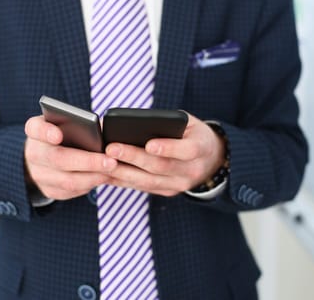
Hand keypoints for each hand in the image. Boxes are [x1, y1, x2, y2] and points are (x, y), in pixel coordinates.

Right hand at [24, 115, 116, 199]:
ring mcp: (39, 175)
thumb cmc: (59, 133)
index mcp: (35, 130)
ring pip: (67, 180)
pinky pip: (71, 191)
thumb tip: (101, 128)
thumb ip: (74, 121)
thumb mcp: (61, 120)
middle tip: (111, 161)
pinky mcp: (49, 190)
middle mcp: (33, 153)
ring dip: (93, 176)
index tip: (58, 135)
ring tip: (113, 170)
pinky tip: (104, 177)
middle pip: (57, 159)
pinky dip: (89, 184)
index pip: (35, 129)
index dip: (45, 132)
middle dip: (87, 161)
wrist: (42, 157)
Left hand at [105, 113, 224, 196]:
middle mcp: (192, 170)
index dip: (168, 148)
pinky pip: (142, 187)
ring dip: (123, 172)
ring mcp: (179, 185)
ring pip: (148, 181)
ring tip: (103, 162)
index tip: (149, 144)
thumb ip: (169, 122)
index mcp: (201, 148)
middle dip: (134, 157)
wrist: (210, 160)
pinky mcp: (167, 191)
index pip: (187, 150)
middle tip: (111, 148)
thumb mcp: (189, 123)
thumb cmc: (192, 134)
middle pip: (161, 166)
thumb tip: (134, 123)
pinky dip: (123, 181)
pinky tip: (106, 173)